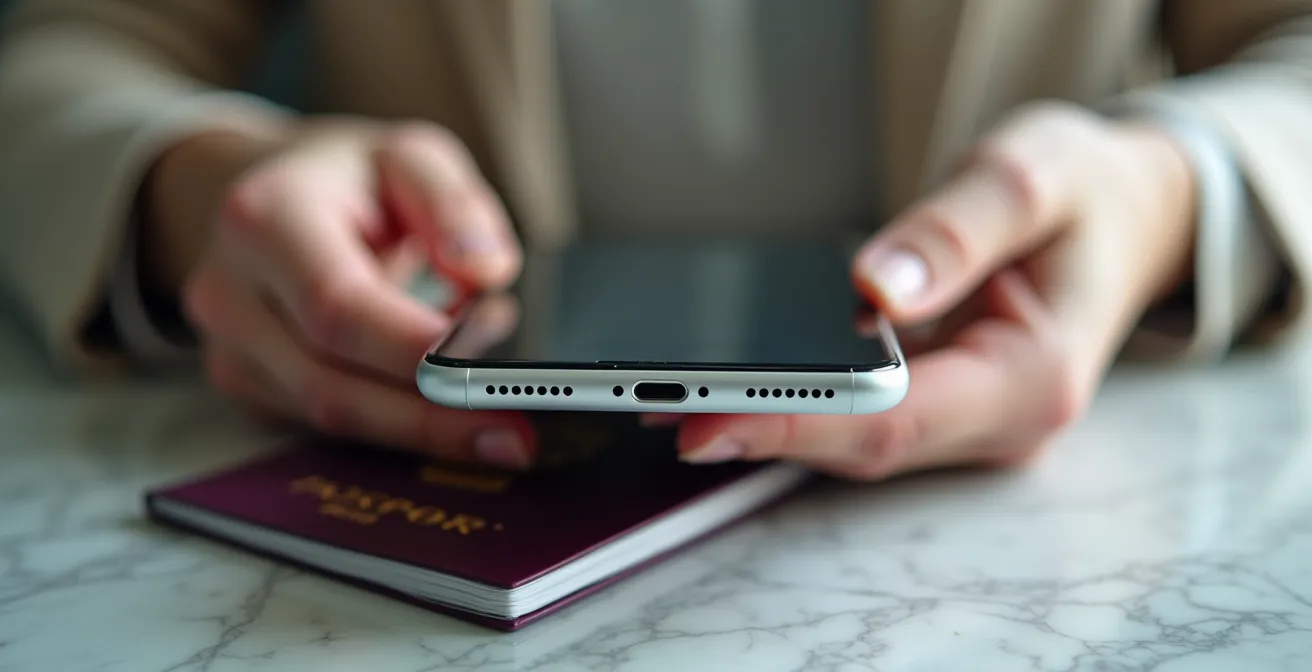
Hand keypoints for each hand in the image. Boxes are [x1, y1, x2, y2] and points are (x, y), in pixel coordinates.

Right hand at [147, 119, 536, 468]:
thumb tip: (483, 270)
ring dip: (420, 429)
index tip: (485, 380)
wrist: (268, 197)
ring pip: (329, 417)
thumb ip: (453, 204)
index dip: (410, 351)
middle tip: (514, 438)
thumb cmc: (349, 181)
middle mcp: (230, 290)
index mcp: (266, 218)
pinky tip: (445, 412)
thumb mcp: (411, 156)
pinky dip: (395, 425)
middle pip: (330, 382)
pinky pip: (327, 426)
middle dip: (428, 419)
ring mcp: (229, 348)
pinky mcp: (247, 387)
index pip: (337, 306)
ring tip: (499, 426)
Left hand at [672, 102, 1197, 478]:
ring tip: (668, 395)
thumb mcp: (1032, 179)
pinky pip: (861, 412)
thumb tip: (872, 286)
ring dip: (768, 419)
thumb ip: (956, 231)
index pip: (898, 418)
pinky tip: (730, 378)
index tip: (714, 411)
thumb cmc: (1085, 195)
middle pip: (866, 442)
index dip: (800, 420)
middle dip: (764, 427)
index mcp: (1034, 376)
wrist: (1126, 215)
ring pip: (857, 436)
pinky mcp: (943, 399)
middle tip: (659, 406)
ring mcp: (970, 417)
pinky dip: (796, 400)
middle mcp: (1001, 417)